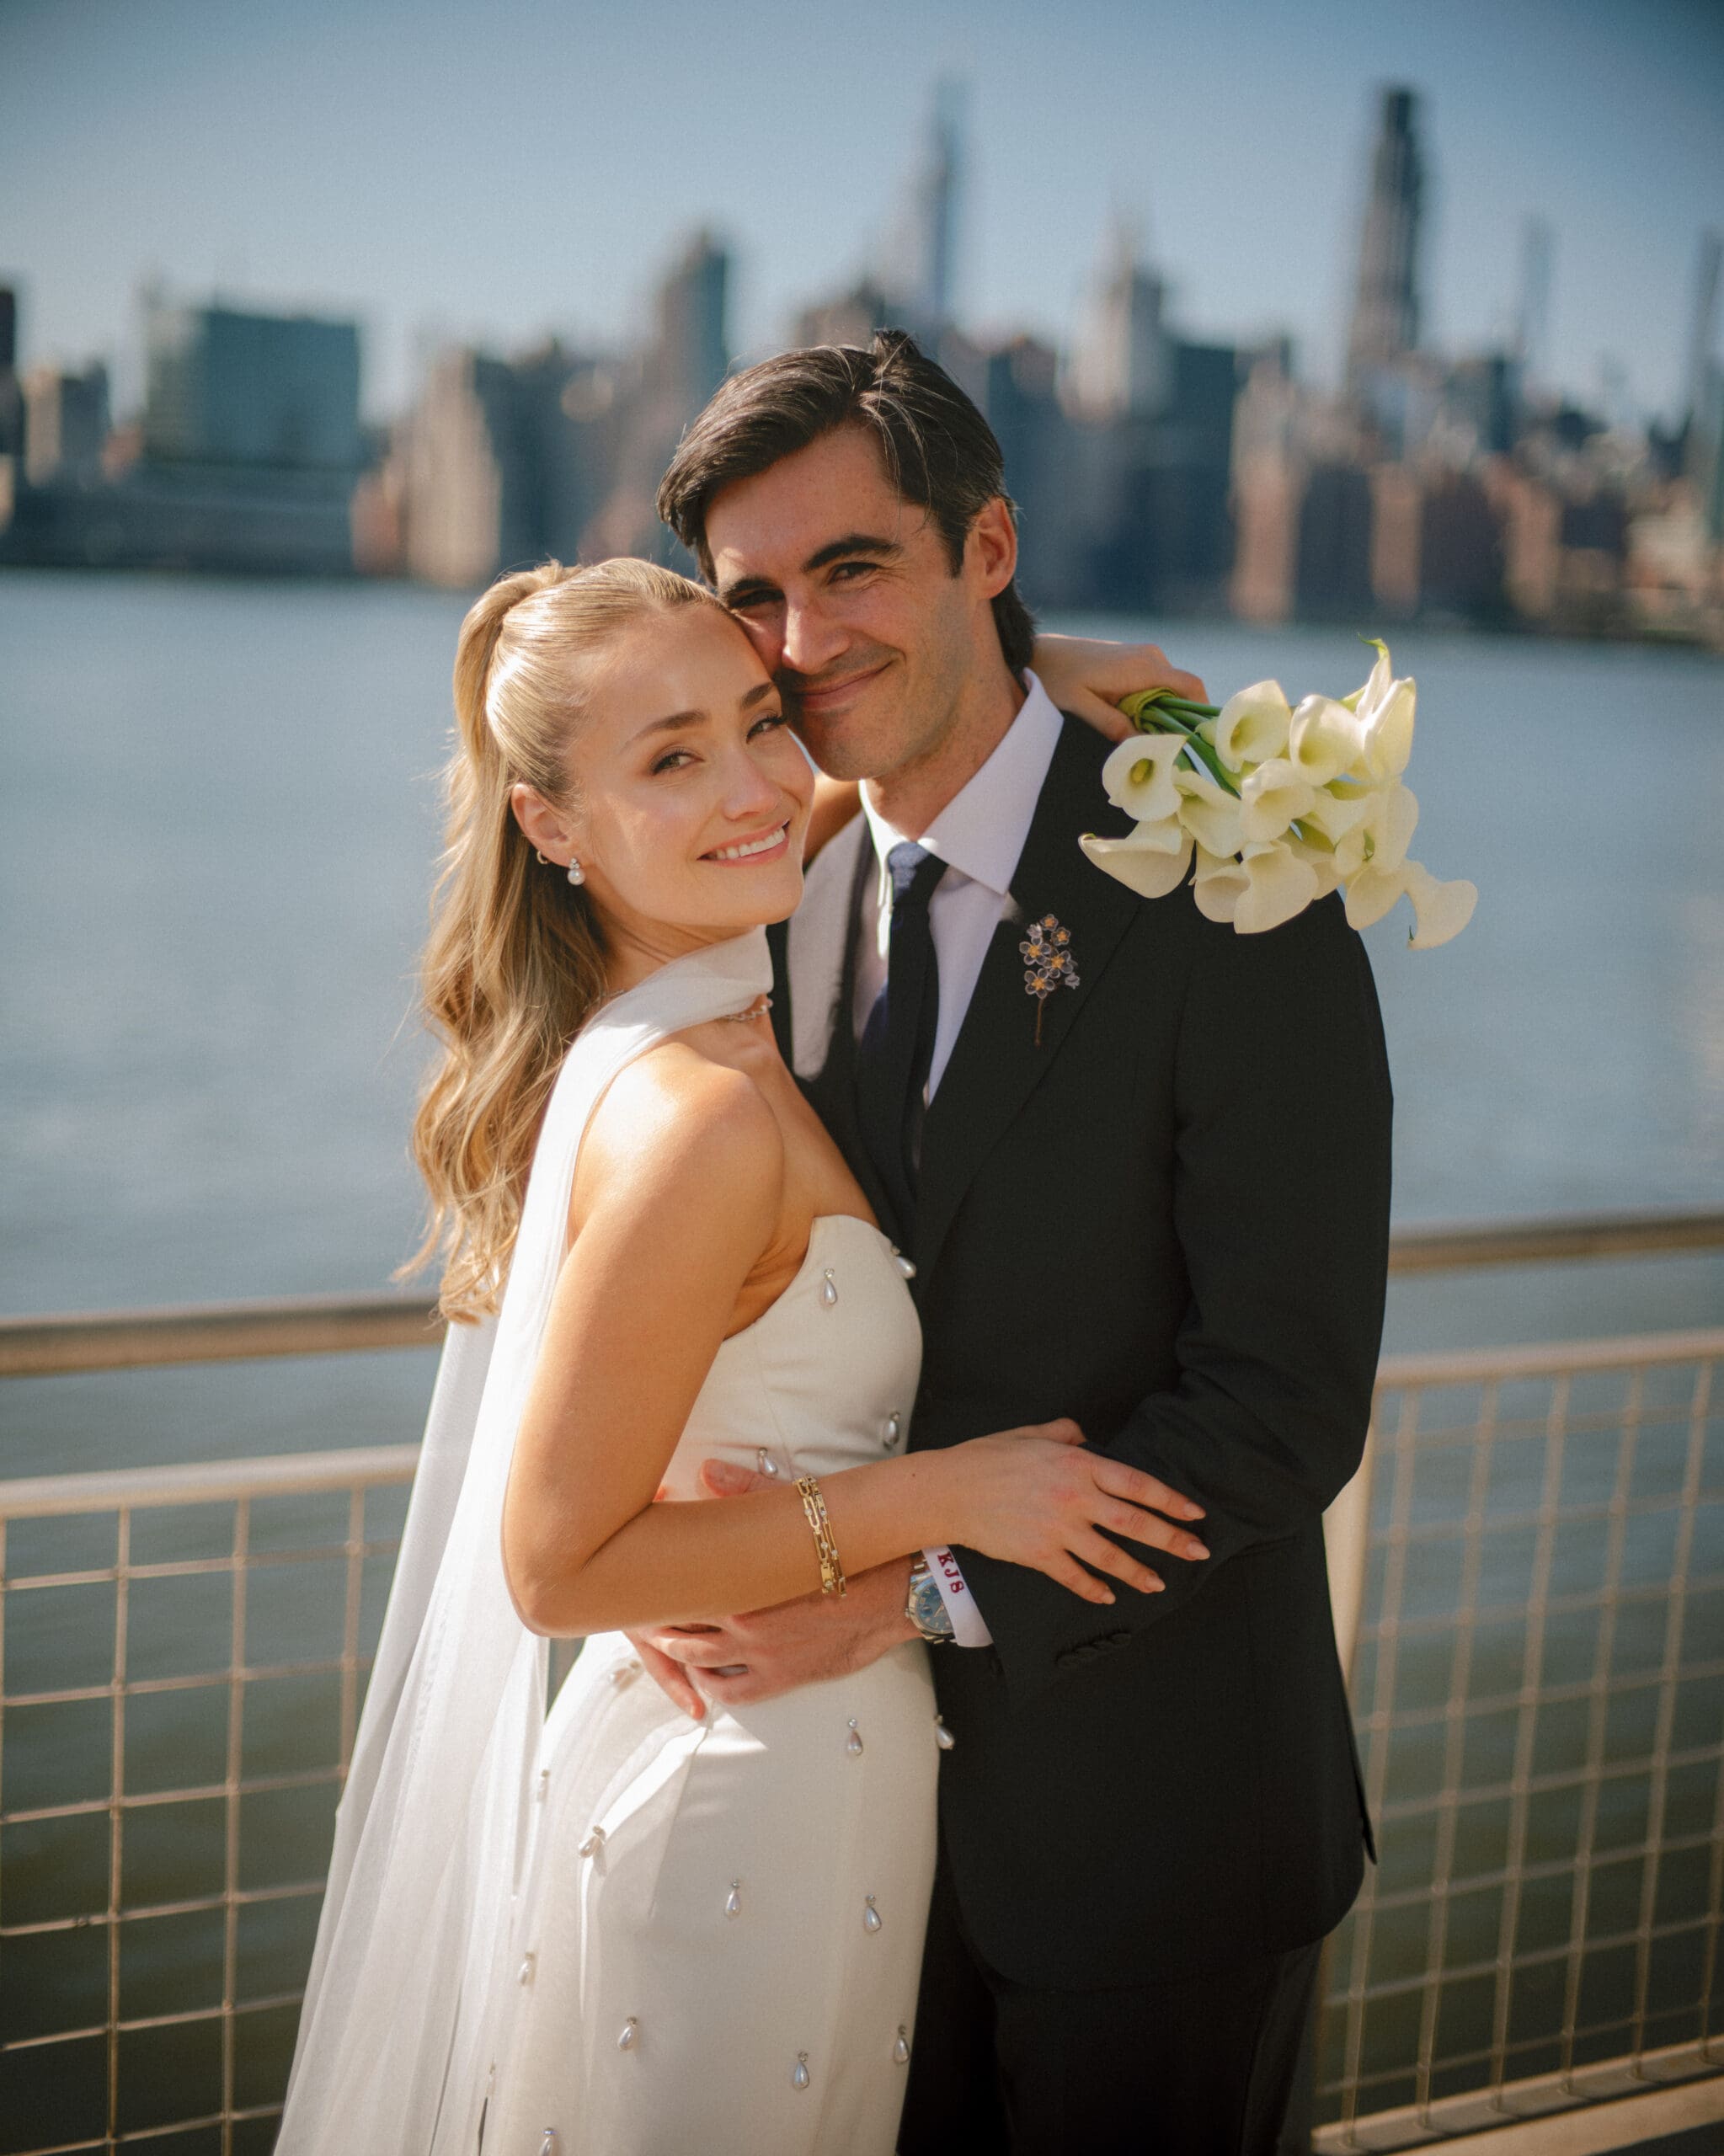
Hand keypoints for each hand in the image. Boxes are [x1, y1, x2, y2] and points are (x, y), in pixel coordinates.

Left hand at [629, 1460, 916, 1711]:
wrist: (897, 1591)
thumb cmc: (849, 1550)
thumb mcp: (796, 1512)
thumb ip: (746, 1493)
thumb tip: (706, 1471)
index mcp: (740, 1584)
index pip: (678, 1587)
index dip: (655, 1582)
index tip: (640, 1573)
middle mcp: (743, 1626)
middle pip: (678, 1626)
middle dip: (657, 1618)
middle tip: (639, 1609)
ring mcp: (761, 1657)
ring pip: (697, 1662)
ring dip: (674, 1654)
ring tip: (661, 1641)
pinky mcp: (783, 1679)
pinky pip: (732, 1693)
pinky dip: (708, 1687)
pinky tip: (699, 1678)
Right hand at [947, 1419, 1207, 1604]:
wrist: (950, 1489)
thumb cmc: (988, 1457)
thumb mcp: (1031, 1433)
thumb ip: (1065, 1432)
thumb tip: (1085, 1436)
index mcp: (1078, 1464)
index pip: (1137, 1484)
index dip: (1170, 1500)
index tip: (1193, 1512)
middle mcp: (1074, 1497)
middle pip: (1134, 1523)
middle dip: (1171, 1539)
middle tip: (1197, 1550)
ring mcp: (1057, 1529)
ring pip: (1110, 1556)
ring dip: (1139, 1572)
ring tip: (1159, 1583)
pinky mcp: (1038, 1554)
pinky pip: (1074, 1576)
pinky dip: (1093, 1589)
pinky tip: (1108, 1595)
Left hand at [1031, 634, 1208, 742]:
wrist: (1040, 653)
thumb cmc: (1057, 677)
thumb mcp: (1081, 706)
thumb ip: (1113, 725)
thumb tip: (1144, 747)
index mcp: (1143, 666)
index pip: (1190, 686)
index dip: (1200, 712)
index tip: (1196, 740)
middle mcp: (1151, 657)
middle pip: (1182, 693)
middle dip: (1177, 721)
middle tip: (1163, 750)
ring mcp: (1144, 656)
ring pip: (1169, 691)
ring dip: (1162, 715)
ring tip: (1143, 738)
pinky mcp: (1135, 660)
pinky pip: (1156, 686)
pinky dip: (1151, 706)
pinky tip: (1132, 722)